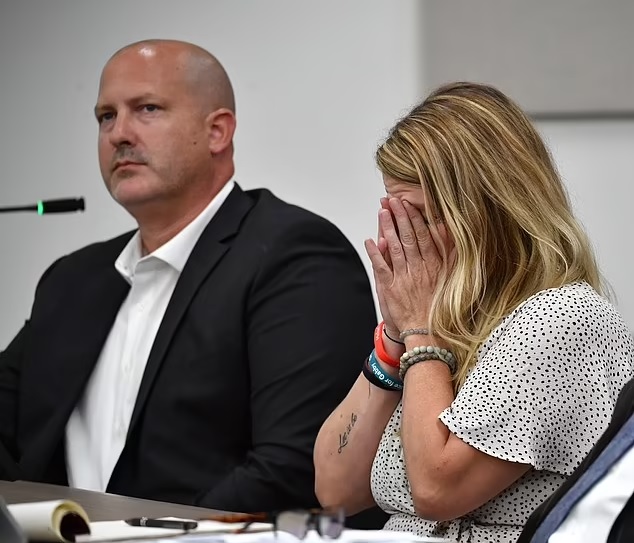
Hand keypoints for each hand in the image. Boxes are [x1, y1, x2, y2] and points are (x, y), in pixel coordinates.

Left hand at [365, 197, 452, 332]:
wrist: (426, 332)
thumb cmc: (436, 307)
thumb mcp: (449, 280)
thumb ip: (448, 258)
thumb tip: (447, 237)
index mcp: (432, 266)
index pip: (422, 236)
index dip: (414, 218)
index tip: (408, 204)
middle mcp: (417, 269)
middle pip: (407, 237)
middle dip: (399, 216)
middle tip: (392, 200)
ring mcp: (402, 278)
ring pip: (394, 247)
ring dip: (387, 228)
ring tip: (382, 212)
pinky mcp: (389, 288)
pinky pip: (381, 266)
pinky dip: (375, 252)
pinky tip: (370, 239)